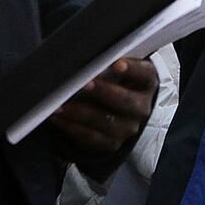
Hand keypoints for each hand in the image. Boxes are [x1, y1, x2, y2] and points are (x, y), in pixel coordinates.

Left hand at [48, 57, 158, 178]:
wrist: (120, 112)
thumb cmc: (115, 82)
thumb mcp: (118, 71)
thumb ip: (108, 64)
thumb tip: (87, 60)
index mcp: (146, 83)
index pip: (144, 73)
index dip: (132, 68)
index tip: (116, 63)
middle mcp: (141, 108)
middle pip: (125, 101)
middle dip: (103, 92)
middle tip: (84, 84)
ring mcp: (128, 128)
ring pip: (105, 121)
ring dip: (80, 112)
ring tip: (60, 104)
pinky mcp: (112, 143)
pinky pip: (91, 137)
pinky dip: (72, 127)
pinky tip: (58, 117)